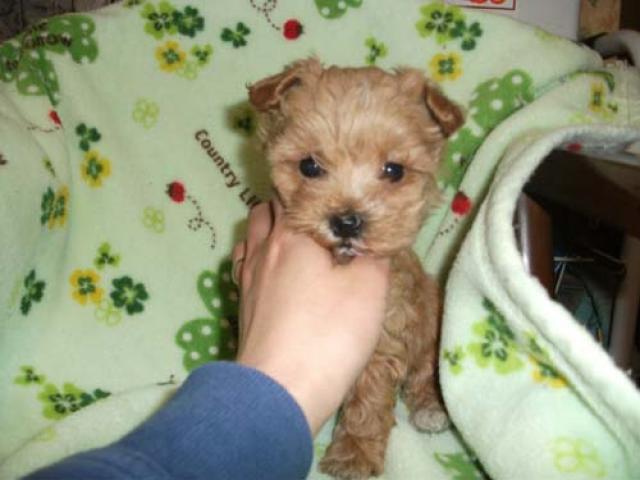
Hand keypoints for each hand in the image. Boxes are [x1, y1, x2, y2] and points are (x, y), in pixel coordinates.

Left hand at [232, 201, 389, 434]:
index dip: (318, 186)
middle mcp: (263, 247)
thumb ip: (374, 249)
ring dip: (274, 228)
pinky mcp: (242, 302)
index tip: (340, 192)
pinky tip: (276, 269)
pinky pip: (247, 263)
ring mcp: (247, 275)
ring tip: (301, 240)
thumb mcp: (370, 286)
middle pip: (270, 207)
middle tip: (326, 216)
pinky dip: (260, 255)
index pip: (297, 190)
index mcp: (292, 233)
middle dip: (295, 205)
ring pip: (255, 234)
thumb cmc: (329, 333)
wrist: (281, 390)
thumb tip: (372, 231)